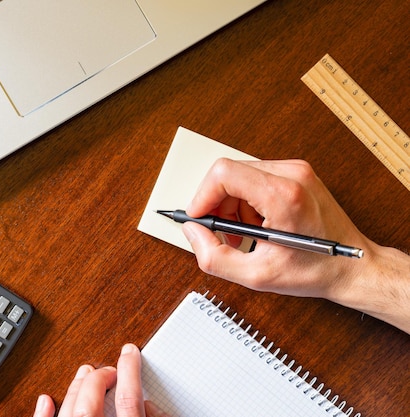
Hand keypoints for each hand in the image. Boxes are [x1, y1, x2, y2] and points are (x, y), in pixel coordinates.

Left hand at [33, 344, 168, 416]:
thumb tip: (154, 407)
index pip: (128, 401)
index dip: (130, 371)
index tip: (129, 353)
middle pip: (91, 401)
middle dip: (99, 378)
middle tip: (109, 369)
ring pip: (69, 411)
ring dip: (75, 389)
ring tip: (84, 374)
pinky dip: (43, 414)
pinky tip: (45, 400)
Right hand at [182, 159, 409, 332]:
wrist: (354, 267)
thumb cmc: (317, 270)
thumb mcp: (257, 275)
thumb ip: (214, 257)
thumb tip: (193, 233)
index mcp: (283, 195)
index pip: (223, 173)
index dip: (202, 195)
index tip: (198, 216)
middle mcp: (291, 175)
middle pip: (228, 172)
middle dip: (216, 203)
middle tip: (221, 231)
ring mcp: (296, 171)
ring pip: (240, 175)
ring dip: (232, 204)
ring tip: (244, 234)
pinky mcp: (297, 174)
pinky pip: (255, 178)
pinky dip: (247, 201)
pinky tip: (257, 225)